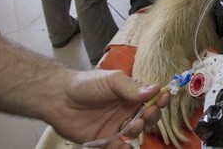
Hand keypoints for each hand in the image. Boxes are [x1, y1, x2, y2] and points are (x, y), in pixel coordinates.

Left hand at [46, 69, 169, 146]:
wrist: (59, 98)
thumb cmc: (87, 84)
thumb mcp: (112, 80)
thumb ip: (132, 87)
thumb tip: (156, 89)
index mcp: (132, 93)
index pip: (152, 97)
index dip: (160, 99)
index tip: (163, 99)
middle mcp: (127, 109)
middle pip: (149, 116)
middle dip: (152, 116)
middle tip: (147, 114)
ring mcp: (117, 125)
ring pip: (137, 131)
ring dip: (139, 130)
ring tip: (133, 126)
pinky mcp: (105, 140)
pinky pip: (120, 147)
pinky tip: (126, 146)